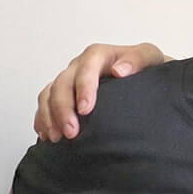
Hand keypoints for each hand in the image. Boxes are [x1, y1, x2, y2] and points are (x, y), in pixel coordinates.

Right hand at [33, 43, 168, 139]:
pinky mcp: (64, 94)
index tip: (85, 110)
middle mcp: (80, 66)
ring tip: (56, 138)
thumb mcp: (149, 58)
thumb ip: (138, 60)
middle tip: (71, 133)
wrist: (146, 78)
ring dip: (49, 116)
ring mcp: (69, 80)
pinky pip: (45, 104)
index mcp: (100, 55)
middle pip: (62, 83)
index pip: (87, 66)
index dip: (83, 87)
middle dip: (63, 108)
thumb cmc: (147, 69)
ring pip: (49, 94)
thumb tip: (119, 71)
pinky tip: (47, 135)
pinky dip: (43, 119)